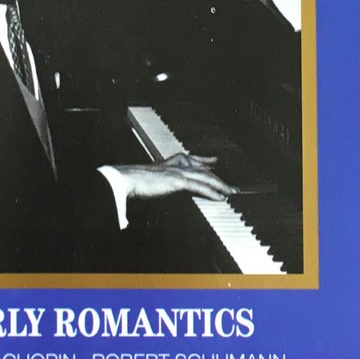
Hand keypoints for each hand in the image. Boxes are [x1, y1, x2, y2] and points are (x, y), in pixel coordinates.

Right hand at [113, 154, 236, 201]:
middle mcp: (177, 165)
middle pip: (203, 170)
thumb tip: (165, 184)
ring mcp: (178, 172)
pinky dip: (211, 192)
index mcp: (171, 162)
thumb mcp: (152, 178)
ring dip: (220, 186)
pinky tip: (219, 198)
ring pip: (205, 178)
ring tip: (231, 193)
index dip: (205, 161)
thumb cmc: (136, 180)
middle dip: (219, 178)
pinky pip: (199, 187)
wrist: (128, 178)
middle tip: (231, 187)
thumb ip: (162, 180)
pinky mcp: (178, 180)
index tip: (214, 161)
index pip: (192, 160)